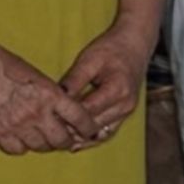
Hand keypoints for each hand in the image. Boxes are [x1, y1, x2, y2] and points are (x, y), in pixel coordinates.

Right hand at [0, 29, 102, 154]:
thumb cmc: (5, 64)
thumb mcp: (37, 75)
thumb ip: (52, 97)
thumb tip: (66, 116)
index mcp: (49, 94)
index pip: (80, 119)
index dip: (88, 127)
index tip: (89, 130)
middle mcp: (36, 113)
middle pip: (62, 140)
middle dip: (66, 139)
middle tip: (64, 136)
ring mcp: (18, 126)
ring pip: (41, 147)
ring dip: (44, 142)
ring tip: (39, 132)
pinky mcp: (1, 134)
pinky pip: (20, 150)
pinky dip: (22, 144)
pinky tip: (20, 133)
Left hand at [57, 22, 151, 147]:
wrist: (134, 44)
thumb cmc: (111, 48)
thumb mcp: (89, 59)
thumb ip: (74, 79)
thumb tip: (56, 97)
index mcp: (117, 90)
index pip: (88, 110)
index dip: (67, 115)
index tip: (49, 116)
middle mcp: (125, 105)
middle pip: (94, 126)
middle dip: (72, 129)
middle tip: (50, 129)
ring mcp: (127, 111)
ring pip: (101, 134)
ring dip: (81, 137)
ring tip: (59, 138)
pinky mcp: (124, 113)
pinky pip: (107, 131)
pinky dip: (92, 136)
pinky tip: (75, 139)